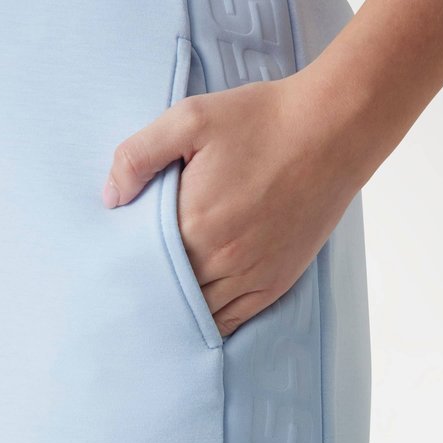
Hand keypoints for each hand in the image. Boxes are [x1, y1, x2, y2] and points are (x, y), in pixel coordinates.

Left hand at [102, 74, 359, 337]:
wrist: (332, 129)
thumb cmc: (262, 120)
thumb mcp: (190, 118)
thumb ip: (139, 155)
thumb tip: (111, 198)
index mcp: (194, 222)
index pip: (144, 262)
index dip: (127, 266)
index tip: (111, 267)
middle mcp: (222, 257)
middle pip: (170, 292)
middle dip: (149, 292)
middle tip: (126, 296)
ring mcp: (253, 274)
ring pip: (201, 312)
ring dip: (177, 312)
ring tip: (156, 311)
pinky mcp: (277, 280)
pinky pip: (236, 318)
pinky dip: (212, 323)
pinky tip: (197, 320)